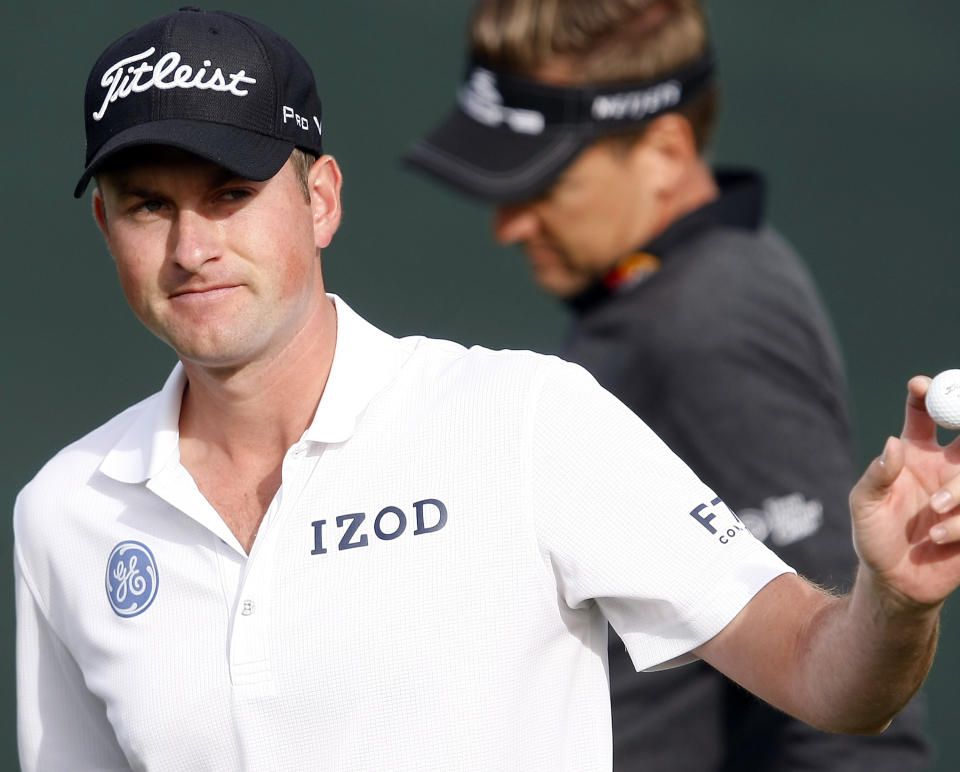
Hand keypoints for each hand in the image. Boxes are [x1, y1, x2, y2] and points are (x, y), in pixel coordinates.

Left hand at [850, 376, 959, 608]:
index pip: (926, 412)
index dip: (926, 394)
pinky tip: (937, 536)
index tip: (919, 385)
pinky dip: (959, 523)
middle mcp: (947, 465)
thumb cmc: (874, 537)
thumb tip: (892, 443)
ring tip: (934, 510)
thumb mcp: (863, 505)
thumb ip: (876, 475)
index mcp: (916, 453)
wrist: (895, 581)